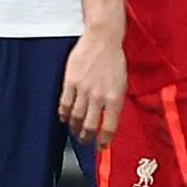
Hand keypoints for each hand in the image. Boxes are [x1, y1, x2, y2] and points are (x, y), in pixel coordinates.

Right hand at [58, 28, 125, 142]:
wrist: (102, 39)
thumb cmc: (114, 60)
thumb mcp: (122, 84)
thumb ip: (115, 103)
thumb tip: (109, 120)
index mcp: (114, 98)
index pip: (108, 127)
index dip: (103, 141)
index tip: (100, 146)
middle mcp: (98, 96)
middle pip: (89, 126)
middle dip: (86, 138)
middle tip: (84, 141)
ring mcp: (83, 89)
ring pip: (75, 117)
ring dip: (74, 128)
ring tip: (74, 131)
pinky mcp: (70, 82)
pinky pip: (64, 103)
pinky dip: (63, 114)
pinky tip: (64, 117)